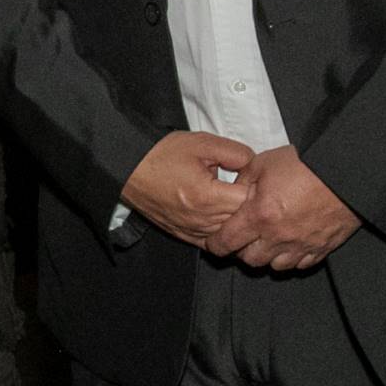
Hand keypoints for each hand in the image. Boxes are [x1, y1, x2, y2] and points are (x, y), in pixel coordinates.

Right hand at [121, 131, 254, 245]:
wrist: (128, 168)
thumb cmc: (160, 154)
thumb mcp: (201, 143)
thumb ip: (235, 153)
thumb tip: (253, 165)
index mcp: (208, 197)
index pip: (250, 202)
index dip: (257, 188)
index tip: (254, 178)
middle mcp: (202, 219)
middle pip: (243, 221)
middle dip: (249, 205)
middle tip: (245, 188)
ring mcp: (192, 230)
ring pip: (230, 235)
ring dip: (236, 220)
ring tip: (233, 201)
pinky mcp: (183, 234)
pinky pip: (211, 243)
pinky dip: (220, 232)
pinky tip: (219, 217)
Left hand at [208, 146, 360, 270]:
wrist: (345, 172)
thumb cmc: (305, 165)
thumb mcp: (262, 164)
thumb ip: (242, 181)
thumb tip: (232, 193)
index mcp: (260, 215)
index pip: (228, 242)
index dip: (216, 245)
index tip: (213, 243)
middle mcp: (279, 236)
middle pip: (251, 260)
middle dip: (241, 251)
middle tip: (241, 238)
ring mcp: (303, 246)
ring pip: (276, 266)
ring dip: (267, 256)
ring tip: (266, 241)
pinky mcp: (323, 248)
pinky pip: (301, 265)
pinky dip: (291, 258)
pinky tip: (289, 244)